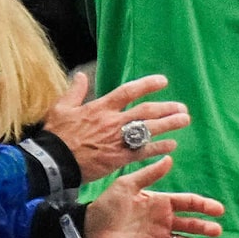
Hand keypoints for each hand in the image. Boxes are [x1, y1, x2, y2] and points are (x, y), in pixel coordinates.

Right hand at [41, 71, 189, 178]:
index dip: (148, 85)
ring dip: (170, 124)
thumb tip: (80, 76)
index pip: (129, 91)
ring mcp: (118, 139)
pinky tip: (172, 145)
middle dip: (167, 108)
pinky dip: (160, 147)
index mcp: (100, 107)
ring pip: (150, 129)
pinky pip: (145, 150)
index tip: (164, 81)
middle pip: (147, 111)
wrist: (54, 161)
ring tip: (185, 120)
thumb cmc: (56, 135)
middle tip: (182, 108)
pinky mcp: (120, 157)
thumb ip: (74, 92)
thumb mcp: (61, 108)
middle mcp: (113, 121)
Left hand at [80, 155, 222, 237]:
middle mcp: (162, 221)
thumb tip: (169, 158)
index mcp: (160, 203)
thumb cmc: (106, 205)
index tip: (218, 210)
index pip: (187, 203)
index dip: (203, 206)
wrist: (88, 228)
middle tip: (217, 230)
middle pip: (190, 224)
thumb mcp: (127, 185)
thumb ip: (150, 174)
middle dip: (204, 227)